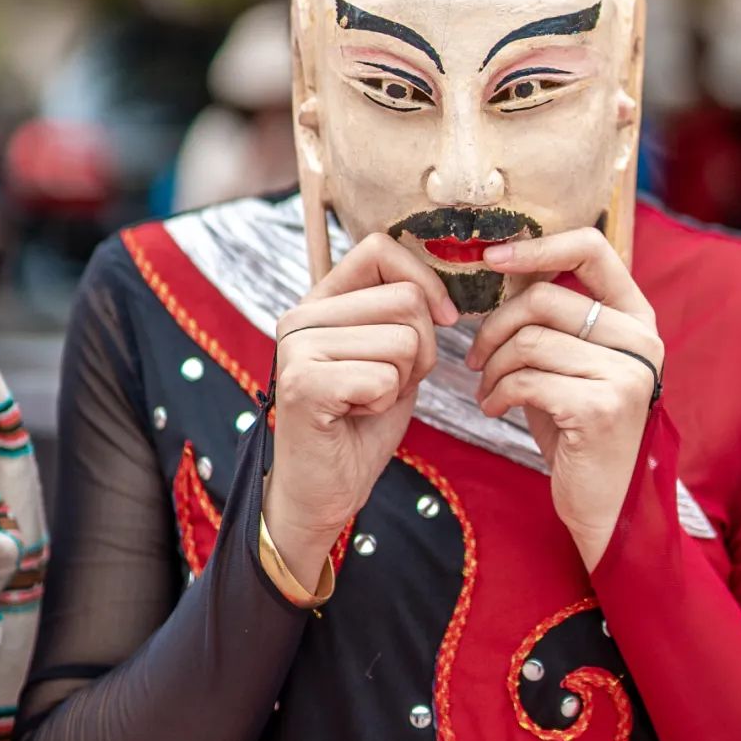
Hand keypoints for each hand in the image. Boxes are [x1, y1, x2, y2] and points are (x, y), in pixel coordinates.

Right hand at [266, 235, 456, 585]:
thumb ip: (404, 317)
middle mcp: (300, 315)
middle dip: (422, 350)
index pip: (380, 248)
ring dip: (402, 381)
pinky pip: (383, 377)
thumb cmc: (360, 427)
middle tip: (388, 384)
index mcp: (321, 300)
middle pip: (406, 300)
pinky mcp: (302, 383)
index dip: (424, 280)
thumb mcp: (391, 359)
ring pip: (403, 340)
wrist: (322, 493)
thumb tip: (442, 289)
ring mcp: (296, 347)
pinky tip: (354, 417)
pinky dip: (384, 404)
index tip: (444, 319)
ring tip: (368, 401)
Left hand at [466, 227, 662, 571]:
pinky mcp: (603, 407)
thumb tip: (504, 262)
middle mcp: (642, 339)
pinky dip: (497, 394)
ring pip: (529, 340)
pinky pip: (526, 379)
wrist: (605, 503)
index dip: (537, 246)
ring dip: (493, 367)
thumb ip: (551, 316)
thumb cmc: (577, 427)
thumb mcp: (569, 362)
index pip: (591, 249)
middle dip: (494, 326)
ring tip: (488, 390)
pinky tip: (496, 408)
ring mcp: (627, 373)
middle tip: (476, 358)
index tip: (492, 257)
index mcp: (636, 317)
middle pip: (545, 298)